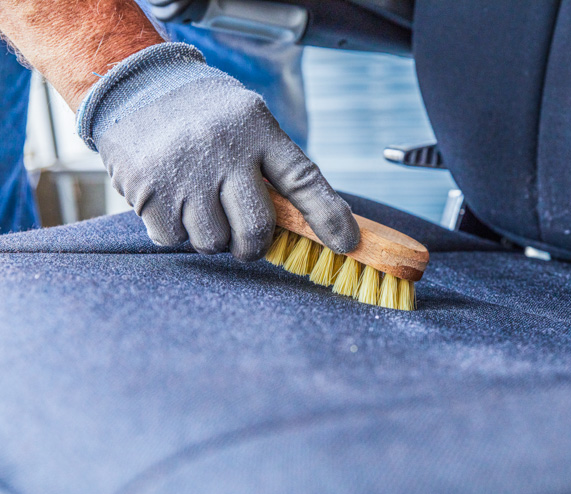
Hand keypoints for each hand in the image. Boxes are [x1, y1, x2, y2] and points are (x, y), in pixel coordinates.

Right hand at [77, 43, 359, 259]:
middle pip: (257, 229)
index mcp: (257, 129)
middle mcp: (224, 150)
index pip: (303, 180)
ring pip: (213, 242)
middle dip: (252, 244)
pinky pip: (173, 239)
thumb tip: (321, 222)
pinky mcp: (148, 190)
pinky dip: (174, 230)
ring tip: (198, 202)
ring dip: (209, 235)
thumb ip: (278, 168)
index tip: (347, 243)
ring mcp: (184, 172)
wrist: (137, 86)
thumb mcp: (250, 124)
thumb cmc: (206, 115)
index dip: (328, 216)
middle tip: (244, 236)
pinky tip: (170, 199)